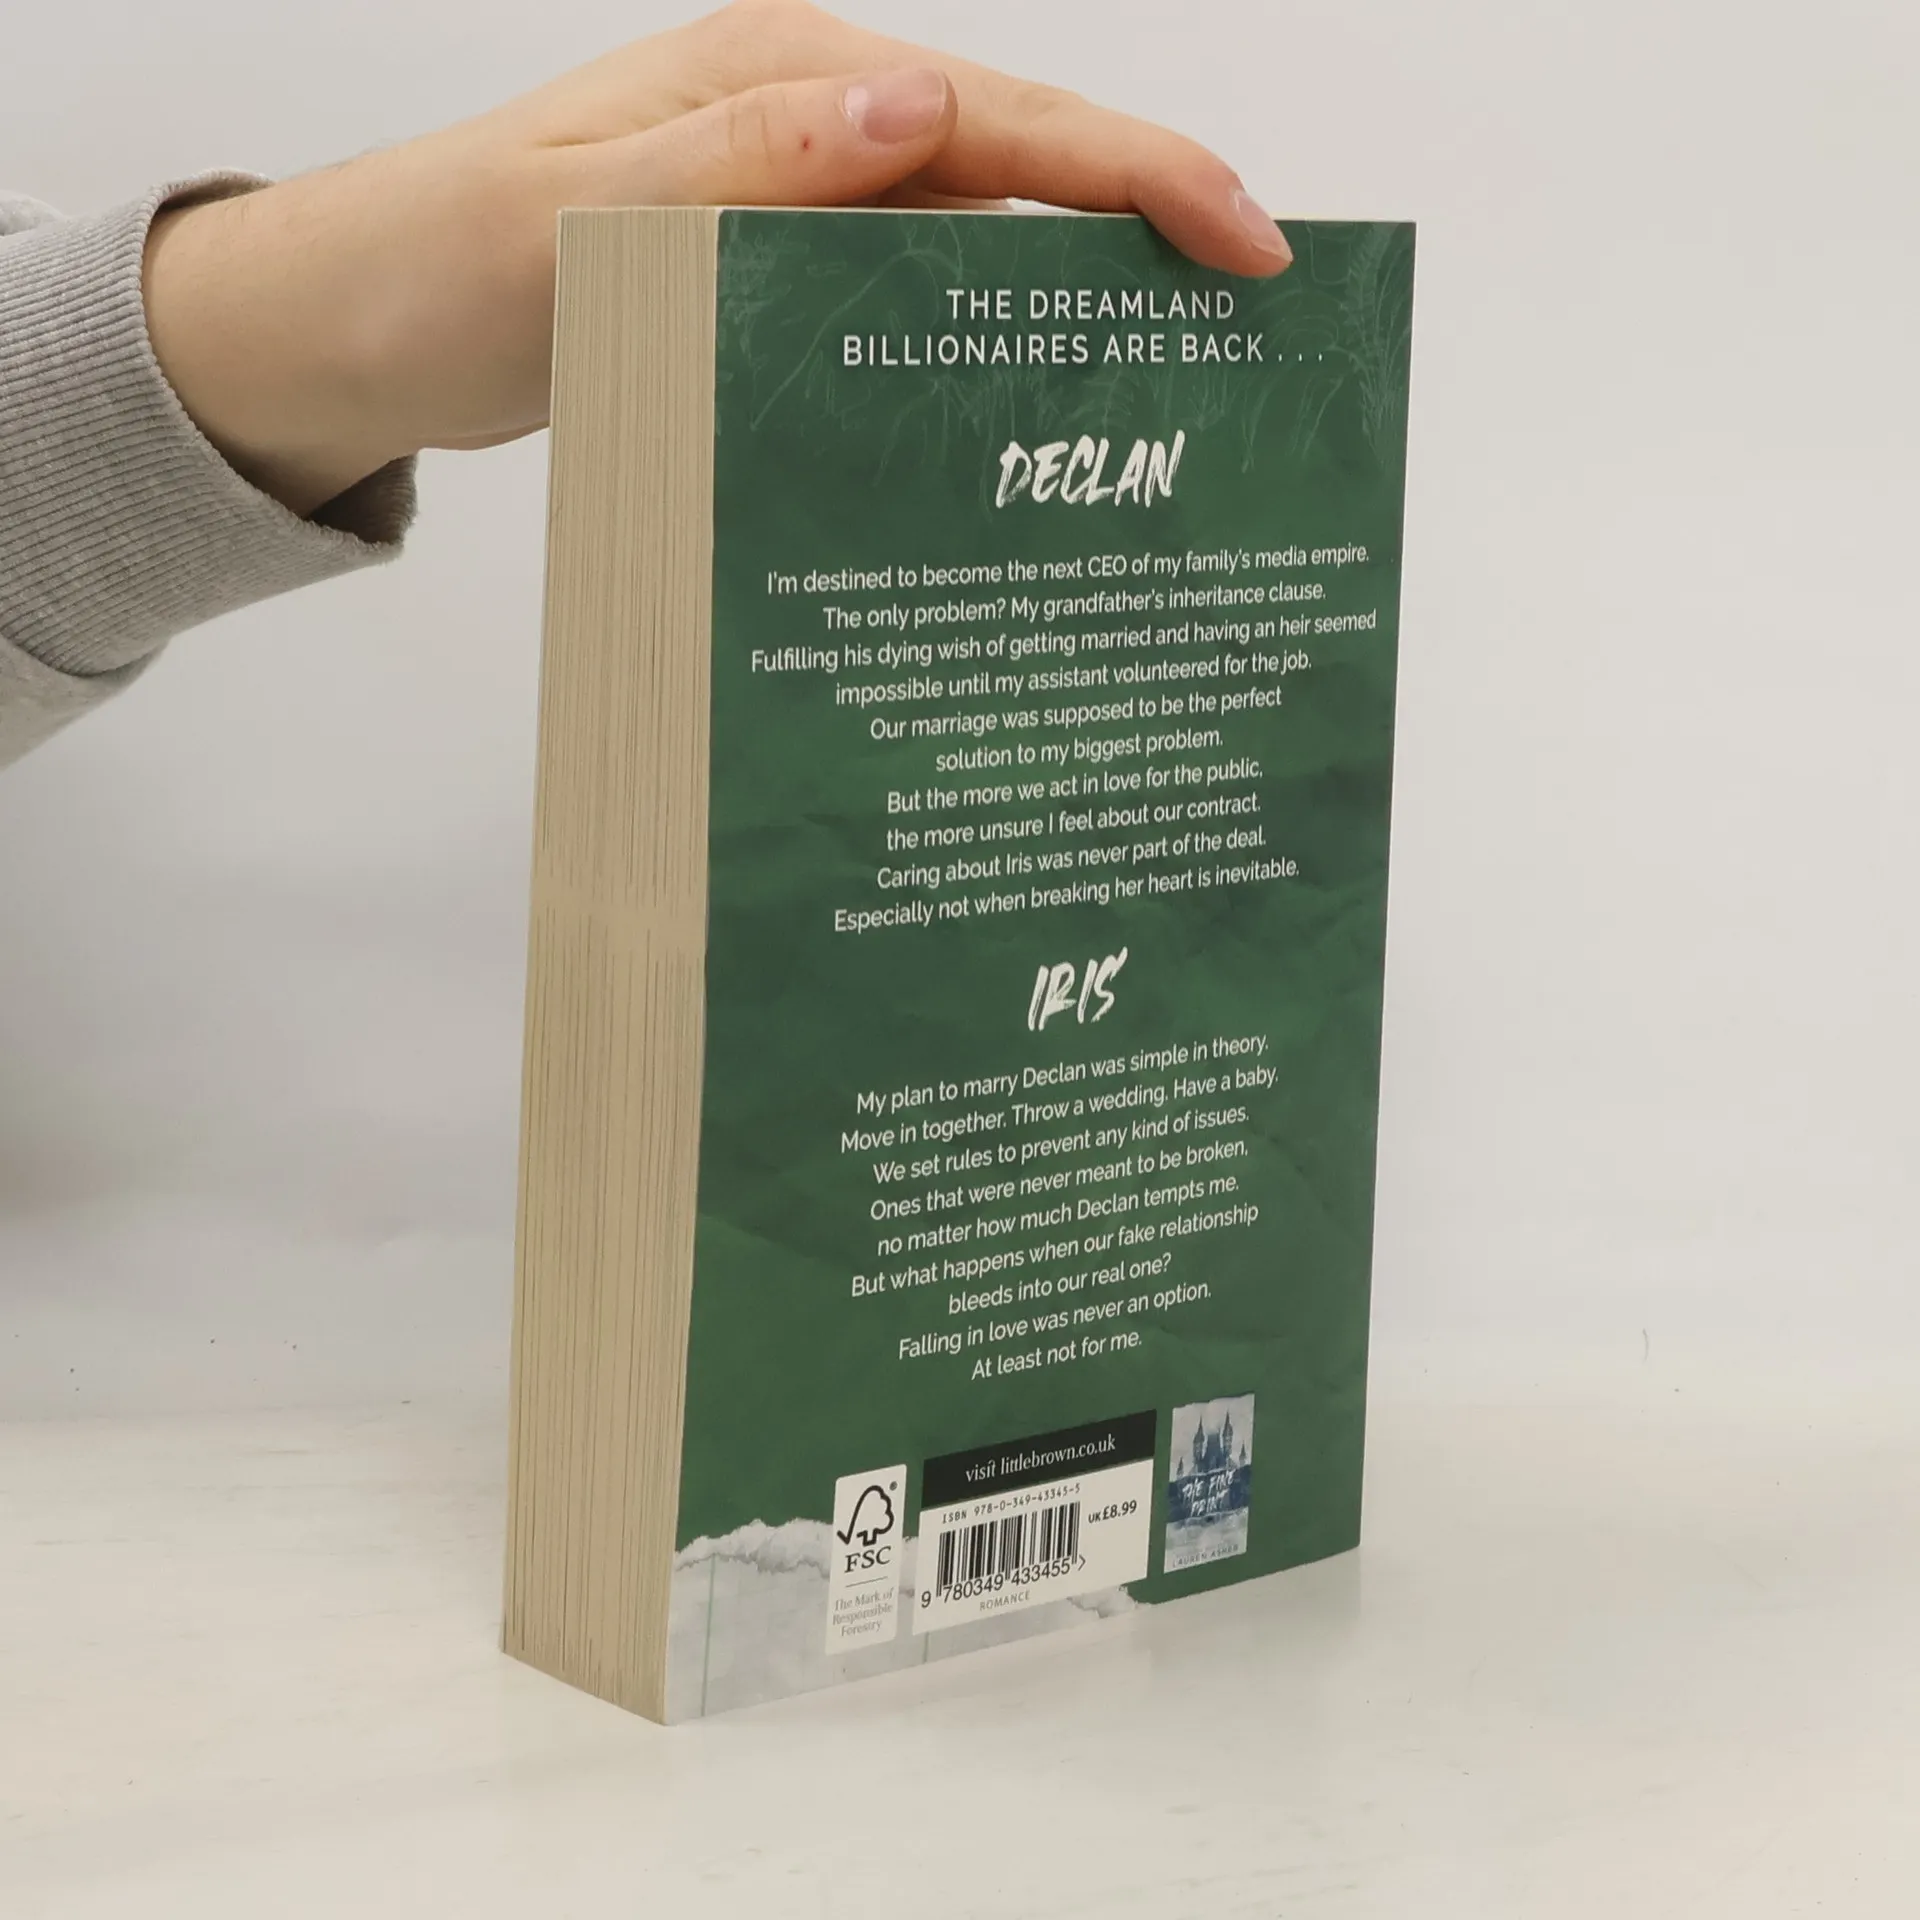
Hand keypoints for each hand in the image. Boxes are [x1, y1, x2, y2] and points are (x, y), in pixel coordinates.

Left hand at [143, 0, 1292, 517]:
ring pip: (970, 245)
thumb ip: (742, 164)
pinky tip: (1013, 414)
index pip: (1000, 116)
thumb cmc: (440, 268)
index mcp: (781, 81)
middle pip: (1015, 173)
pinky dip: (969, 346)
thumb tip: (917, 109)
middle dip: (1138, 237)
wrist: (353, 332)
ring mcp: (789, 206)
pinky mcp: (768, 282)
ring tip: (1165, 387)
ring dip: (1064, 303)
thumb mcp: (578, 217)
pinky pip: (901, 305)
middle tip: (1246, 334)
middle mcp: (803, 131)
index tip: (1244, 241)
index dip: (1136, 172)